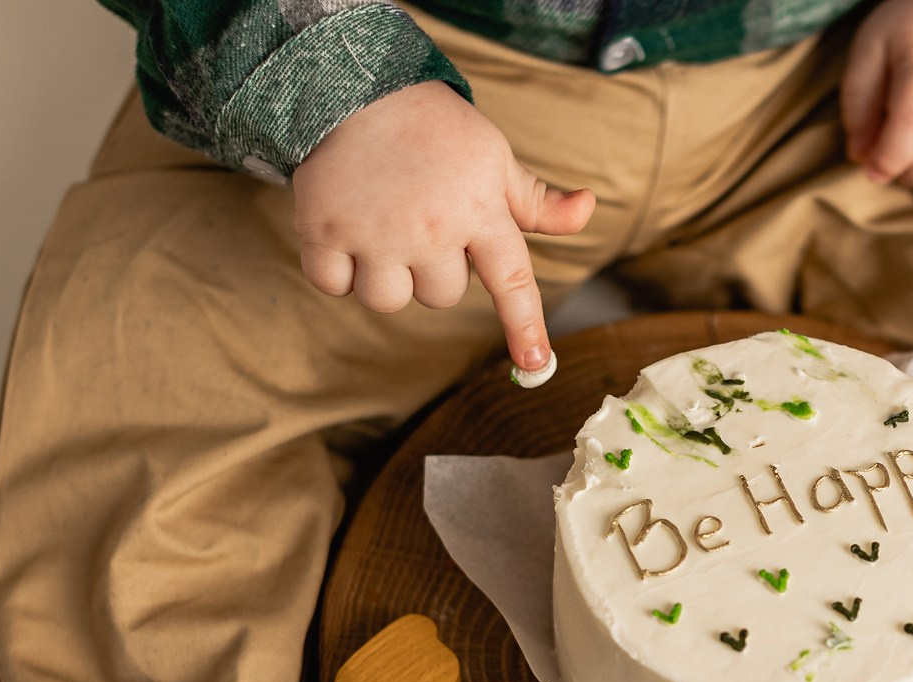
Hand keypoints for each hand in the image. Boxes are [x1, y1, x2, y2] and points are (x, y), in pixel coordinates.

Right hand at [291, 80, 593, 372]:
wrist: (353, 86)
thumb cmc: (434, 129)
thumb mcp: (493, 158)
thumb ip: (536, 201)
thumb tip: (587, 208)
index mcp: (479, 211)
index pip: (512, 281)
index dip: (525, 326)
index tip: (535, 363)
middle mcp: (431, 228)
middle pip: (441, 296)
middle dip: (433, 270)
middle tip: (419, 220)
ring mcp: (376, 233)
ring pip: (388, 300)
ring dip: (385, 277)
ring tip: (381, 227)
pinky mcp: (324, 230)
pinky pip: (334, 285)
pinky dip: (337, 271)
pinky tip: (344, 231)